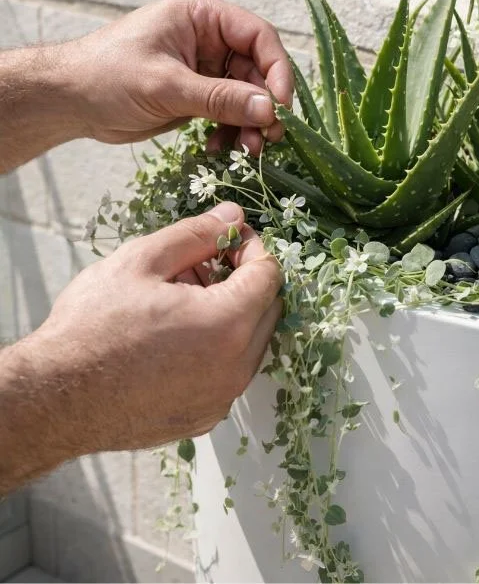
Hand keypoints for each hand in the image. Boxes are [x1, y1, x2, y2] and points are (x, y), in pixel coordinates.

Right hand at [0, 201, 282, 489]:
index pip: (268, 274)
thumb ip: (196, 234)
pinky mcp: (203, 417)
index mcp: (227, 324)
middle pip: (267, 309)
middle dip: (244, 279)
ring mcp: (220, 399)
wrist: (55, 397)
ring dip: (230, 313)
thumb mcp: (142, 261)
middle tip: (200, 265)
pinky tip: (175, 335)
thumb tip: (233, 216)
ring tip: (180, 298)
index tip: (226, 238)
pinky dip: (217, 348)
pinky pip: (228, 373)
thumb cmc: (93, 326)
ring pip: (250, 343)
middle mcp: (235, 369)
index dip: (250, 247)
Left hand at [66, 0, 293, 154]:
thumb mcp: (166, 86)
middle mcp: (208, 36)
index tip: (282, 107)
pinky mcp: (195, 92)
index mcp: (202, 15)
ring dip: (249, 123)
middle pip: (257, 69)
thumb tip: (269, 110)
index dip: (277, 71)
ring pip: (246, 94)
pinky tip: (218, 149)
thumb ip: (219, 98)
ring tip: (246, 151)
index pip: (258, 36)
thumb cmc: (106, 76)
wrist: (68, 100)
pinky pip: (227, 111)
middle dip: (263, 106)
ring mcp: (203, 65)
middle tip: (268, 138)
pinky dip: (229, 131)